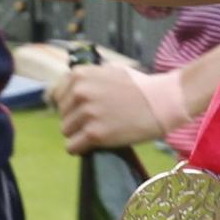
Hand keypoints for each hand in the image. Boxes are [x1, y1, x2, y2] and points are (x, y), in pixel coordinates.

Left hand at [49, 62, 166, 155]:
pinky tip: (94, 145)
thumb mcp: (109, 71)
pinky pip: (72, 147)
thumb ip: (88, 79)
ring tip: (98, 131)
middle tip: (96, 121)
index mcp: (80, 75)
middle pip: (63, 115)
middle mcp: (80, 92)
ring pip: (66, 131)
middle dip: (76, 119)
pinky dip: (81, 149)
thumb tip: (71, 90)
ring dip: (79, 134)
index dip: (71, 105)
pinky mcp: (95, 134)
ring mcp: (87, 113)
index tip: (84, 110)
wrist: (162, 102)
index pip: (58, 96)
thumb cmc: (139, 86)